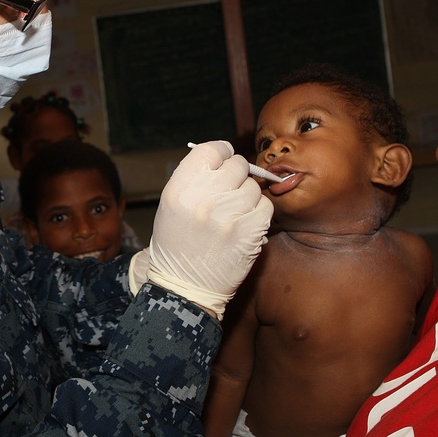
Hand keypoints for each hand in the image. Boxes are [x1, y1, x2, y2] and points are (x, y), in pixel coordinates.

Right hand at [146, 141, 271, 318]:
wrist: (185, 286)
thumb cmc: (178, 243)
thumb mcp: (172, 205)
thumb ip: (195, 177)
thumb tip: (224, 156)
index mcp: (179, 189)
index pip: (210, 150)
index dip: (221, 152)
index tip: (224, 158)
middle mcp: (203, 199)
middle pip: (236, 164)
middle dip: (236, 174)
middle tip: (229, 189)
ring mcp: (229, 216)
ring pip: (253, 186)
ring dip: (247, 195)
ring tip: (233, 212)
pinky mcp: (251, 232)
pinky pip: (265, 206)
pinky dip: (258, 212)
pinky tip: (243, 223)